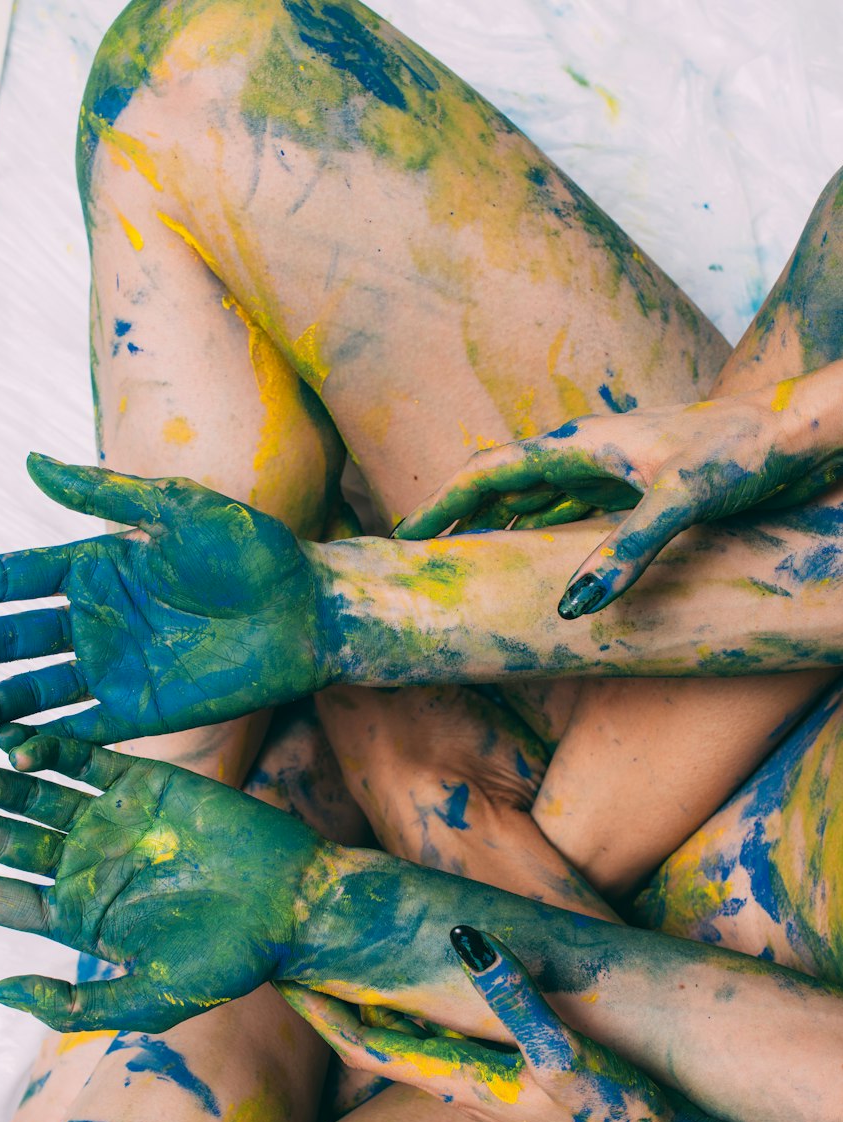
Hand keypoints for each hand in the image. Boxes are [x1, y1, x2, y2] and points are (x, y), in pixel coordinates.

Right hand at [0, 455, 333, 740]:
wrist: (310, 609)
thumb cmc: (252, 549)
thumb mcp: (178, 509)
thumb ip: (106, 495)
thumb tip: (31, 463)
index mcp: (93, 566)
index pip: (7, 579)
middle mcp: (94, 620)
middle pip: (6, 636)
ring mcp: (115, 668)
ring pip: (35, 689)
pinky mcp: (144, 711)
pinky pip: (84, 729)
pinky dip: (47, 741)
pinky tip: (10, 749)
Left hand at [0, 727, 320, 1029]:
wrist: (295, 904)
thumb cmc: (230, 961)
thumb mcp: (148, 1001)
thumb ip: (74, 1004)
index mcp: (75, 915)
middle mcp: (84, 863)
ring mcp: (112, 820)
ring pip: (31, 793)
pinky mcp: (146, 782)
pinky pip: (85, 758)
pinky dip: (48, 746)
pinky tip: (8, 739)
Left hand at [282, 926, 673, 1121]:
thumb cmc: (614, 1115)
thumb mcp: (564, 1054)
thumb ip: (514, 999)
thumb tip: (465, 942)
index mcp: (462, 1083)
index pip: (367, 1047)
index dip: (323, 1013)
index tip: (281, 977)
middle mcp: (462, 1088)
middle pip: (378, 1044)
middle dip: (336, 1006)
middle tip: (294, 960)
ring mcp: (487, 1087)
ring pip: (412, 1045)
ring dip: (375, 1010)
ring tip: (345, 968)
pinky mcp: (513, 1081)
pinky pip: (450, 1043)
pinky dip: (423, 1015)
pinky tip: (429, 992)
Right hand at [394, 376, 842, 614]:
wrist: (800, 432)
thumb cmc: (743, 452)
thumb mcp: (681, 503)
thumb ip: (627, 552)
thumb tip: (570, 608)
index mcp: (581, 445)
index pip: (489, 474)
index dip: (442, 506)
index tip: (403, 537)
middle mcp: (587, 453)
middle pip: (503, 487)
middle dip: (459, 519)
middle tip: (422, 558)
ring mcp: (611, 470)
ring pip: (534, 500)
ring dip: (497, 528)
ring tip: (465, 562)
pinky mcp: (637, 488)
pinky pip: (569, 513)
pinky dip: (541, 534)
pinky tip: (539, 557)